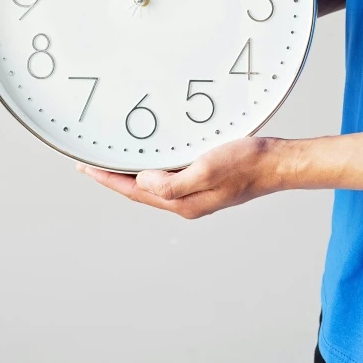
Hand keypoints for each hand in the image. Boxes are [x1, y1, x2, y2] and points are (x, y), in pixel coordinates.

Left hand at [76, 137, 291, 218]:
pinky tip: (148, 160)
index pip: (135, 191)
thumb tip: (142, 182)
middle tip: (89, 166)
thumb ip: (173, 182)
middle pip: (139, 191)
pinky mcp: (203, 180)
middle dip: (112, 178)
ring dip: (129, 175)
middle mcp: (186, 201)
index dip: (108, 179)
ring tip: (110, 164)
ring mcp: (195, 192)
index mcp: (183, 202)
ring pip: (152, 185)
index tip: (86, 168)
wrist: (275, 163)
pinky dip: (150, 169)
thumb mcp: (207, 170)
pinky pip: (167, 176)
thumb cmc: (245, 165)